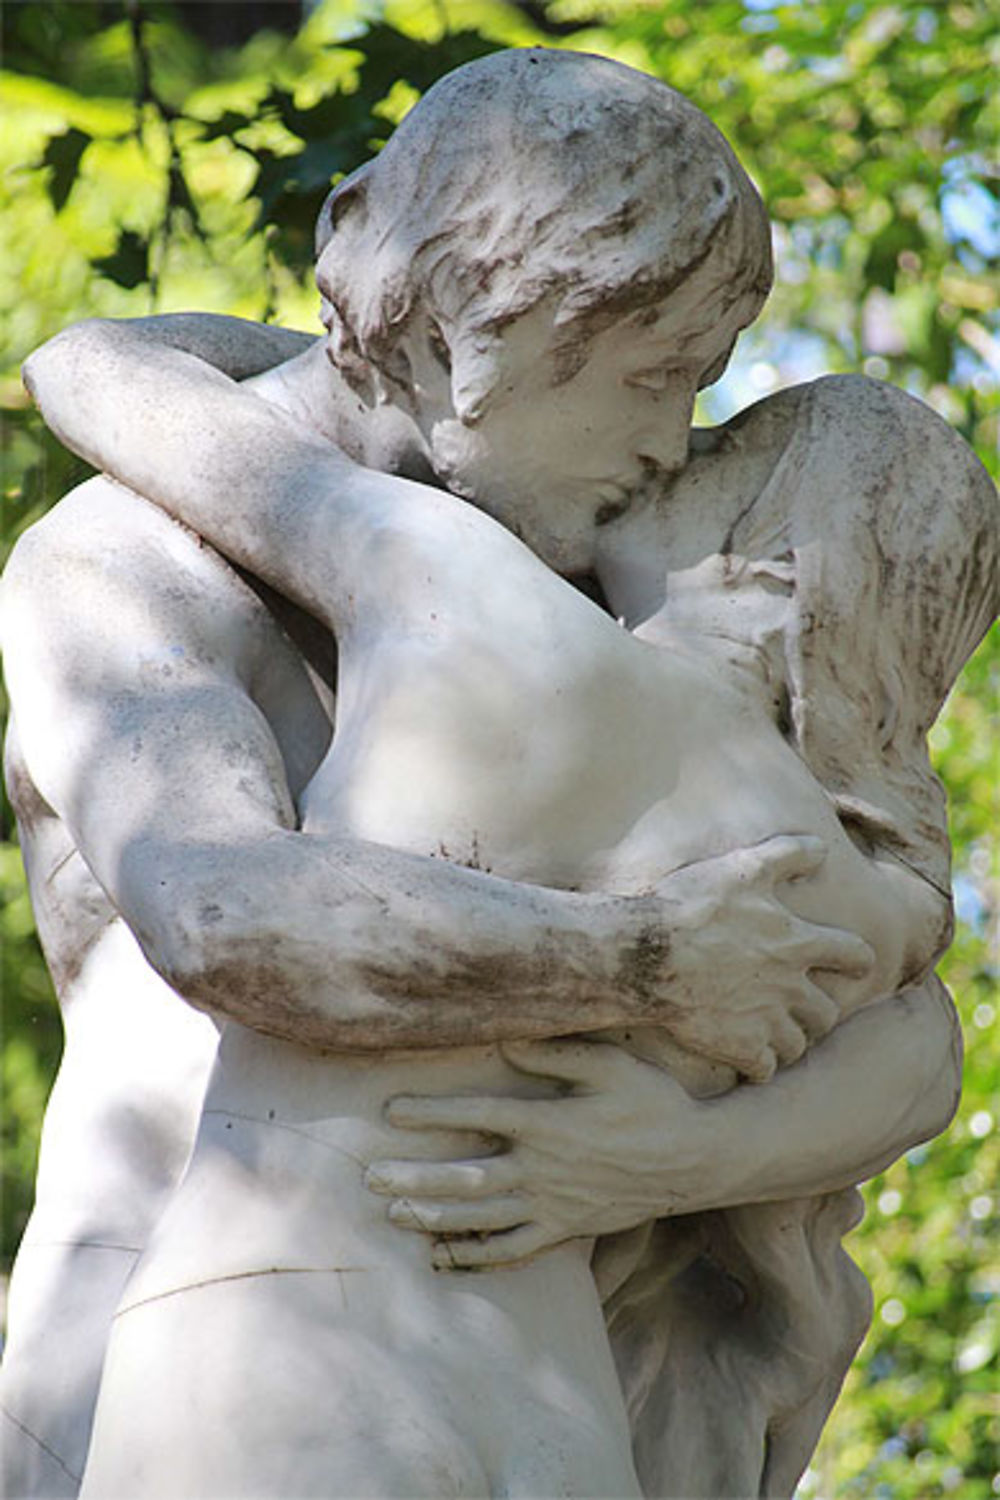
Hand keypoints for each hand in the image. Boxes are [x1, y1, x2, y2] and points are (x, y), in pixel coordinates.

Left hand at [368, 1039, 712, 1269]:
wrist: (695, 1159)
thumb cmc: (653, 1101)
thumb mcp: (611, 1065)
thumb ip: (556, 1053)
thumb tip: (504, 1039)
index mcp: (550, 1122)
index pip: (479, 1115)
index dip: (433, 1113)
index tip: (391, 1111)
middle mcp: (545, 1168)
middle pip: (468, 1176)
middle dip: (416, 1178)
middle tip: (370, 1180)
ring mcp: (555, 1204)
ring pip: (483, 1217)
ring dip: (435, 1217)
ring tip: (394, 1215)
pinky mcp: (568, 1228)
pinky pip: (515, 1248)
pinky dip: (477, 1255)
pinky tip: (443, 1257)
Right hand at [652, 835, 873, 1080]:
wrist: (644, 954)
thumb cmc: (690, 905)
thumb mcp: (741, 867)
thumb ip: (787, 854)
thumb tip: (822, 847)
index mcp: (795, 941)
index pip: (853, 954)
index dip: (858, 960)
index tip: (857, 965)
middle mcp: (789, 984)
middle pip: (826, 1011)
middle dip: (819, 1010)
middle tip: (806, 1009)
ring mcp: (765, 1019)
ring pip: (798, 1044)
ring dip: (790, 1040)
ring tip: (776, 1035)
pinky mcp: (738, 1047)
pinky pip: (765, 1069)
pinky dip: (760, 1065)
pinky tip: (748, 1057)